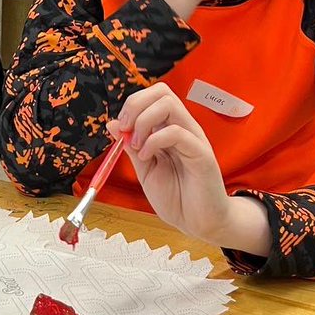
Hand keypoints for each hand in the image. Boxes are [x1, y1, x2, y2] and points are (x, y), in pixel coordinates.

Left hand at [111, 83, 269, 254]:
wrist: (199, 223)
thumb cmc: (176, 197)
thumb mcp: (145, 170)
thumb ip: (131, 147)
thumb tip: (113, 124)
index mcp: (170, 128)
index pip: (153, 95)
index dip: (133, 104)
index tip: (121, 128)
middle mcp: (184, 128)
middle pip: (162, 92)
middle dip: (135, 106)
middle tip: (127, 132)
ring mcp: (194, 138)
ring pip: (169, 105)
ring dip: (144, 122)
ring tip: (138, 147)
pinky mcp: (202, 154)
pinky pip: (178, 132)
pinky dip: (154, 141)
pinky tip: (148, 157)